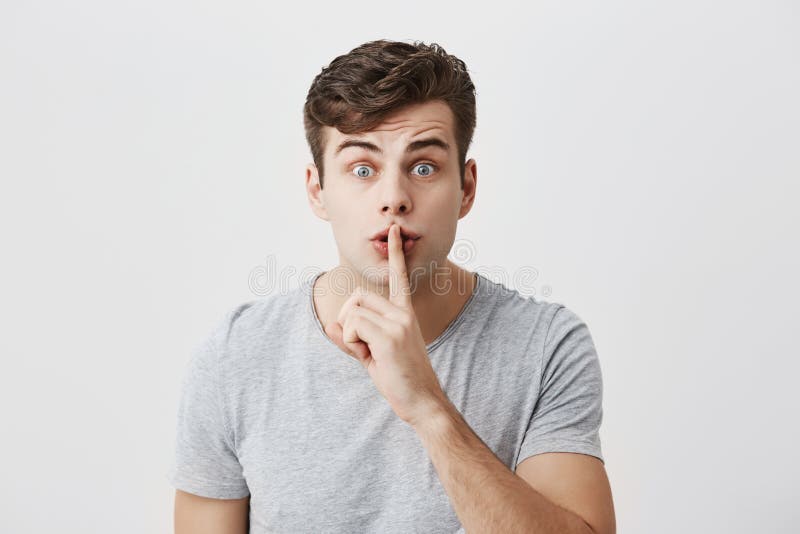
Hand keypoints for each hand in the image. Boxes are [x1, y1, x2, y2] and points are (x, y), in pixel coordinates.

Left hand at [325, 223, 448, 426]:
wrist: (423, 401)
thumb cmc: (400, 379)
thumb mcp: (373, 355)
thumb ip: (353, 339)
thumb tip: (329, 325)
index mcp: (404, 313)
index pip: (399, 277)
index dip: (395, 254)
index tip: (394, 231)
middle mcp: (403, 313)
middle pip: (357, 297)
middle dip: (348, 319)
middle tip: (362, 345)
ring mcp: (398, 323)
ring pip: (353, 312)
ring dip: (351, 335)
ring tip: (371, 355)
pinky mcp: (390, 336)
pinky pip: (354, 327)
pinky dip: (353, 344)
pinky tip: (372, 359)